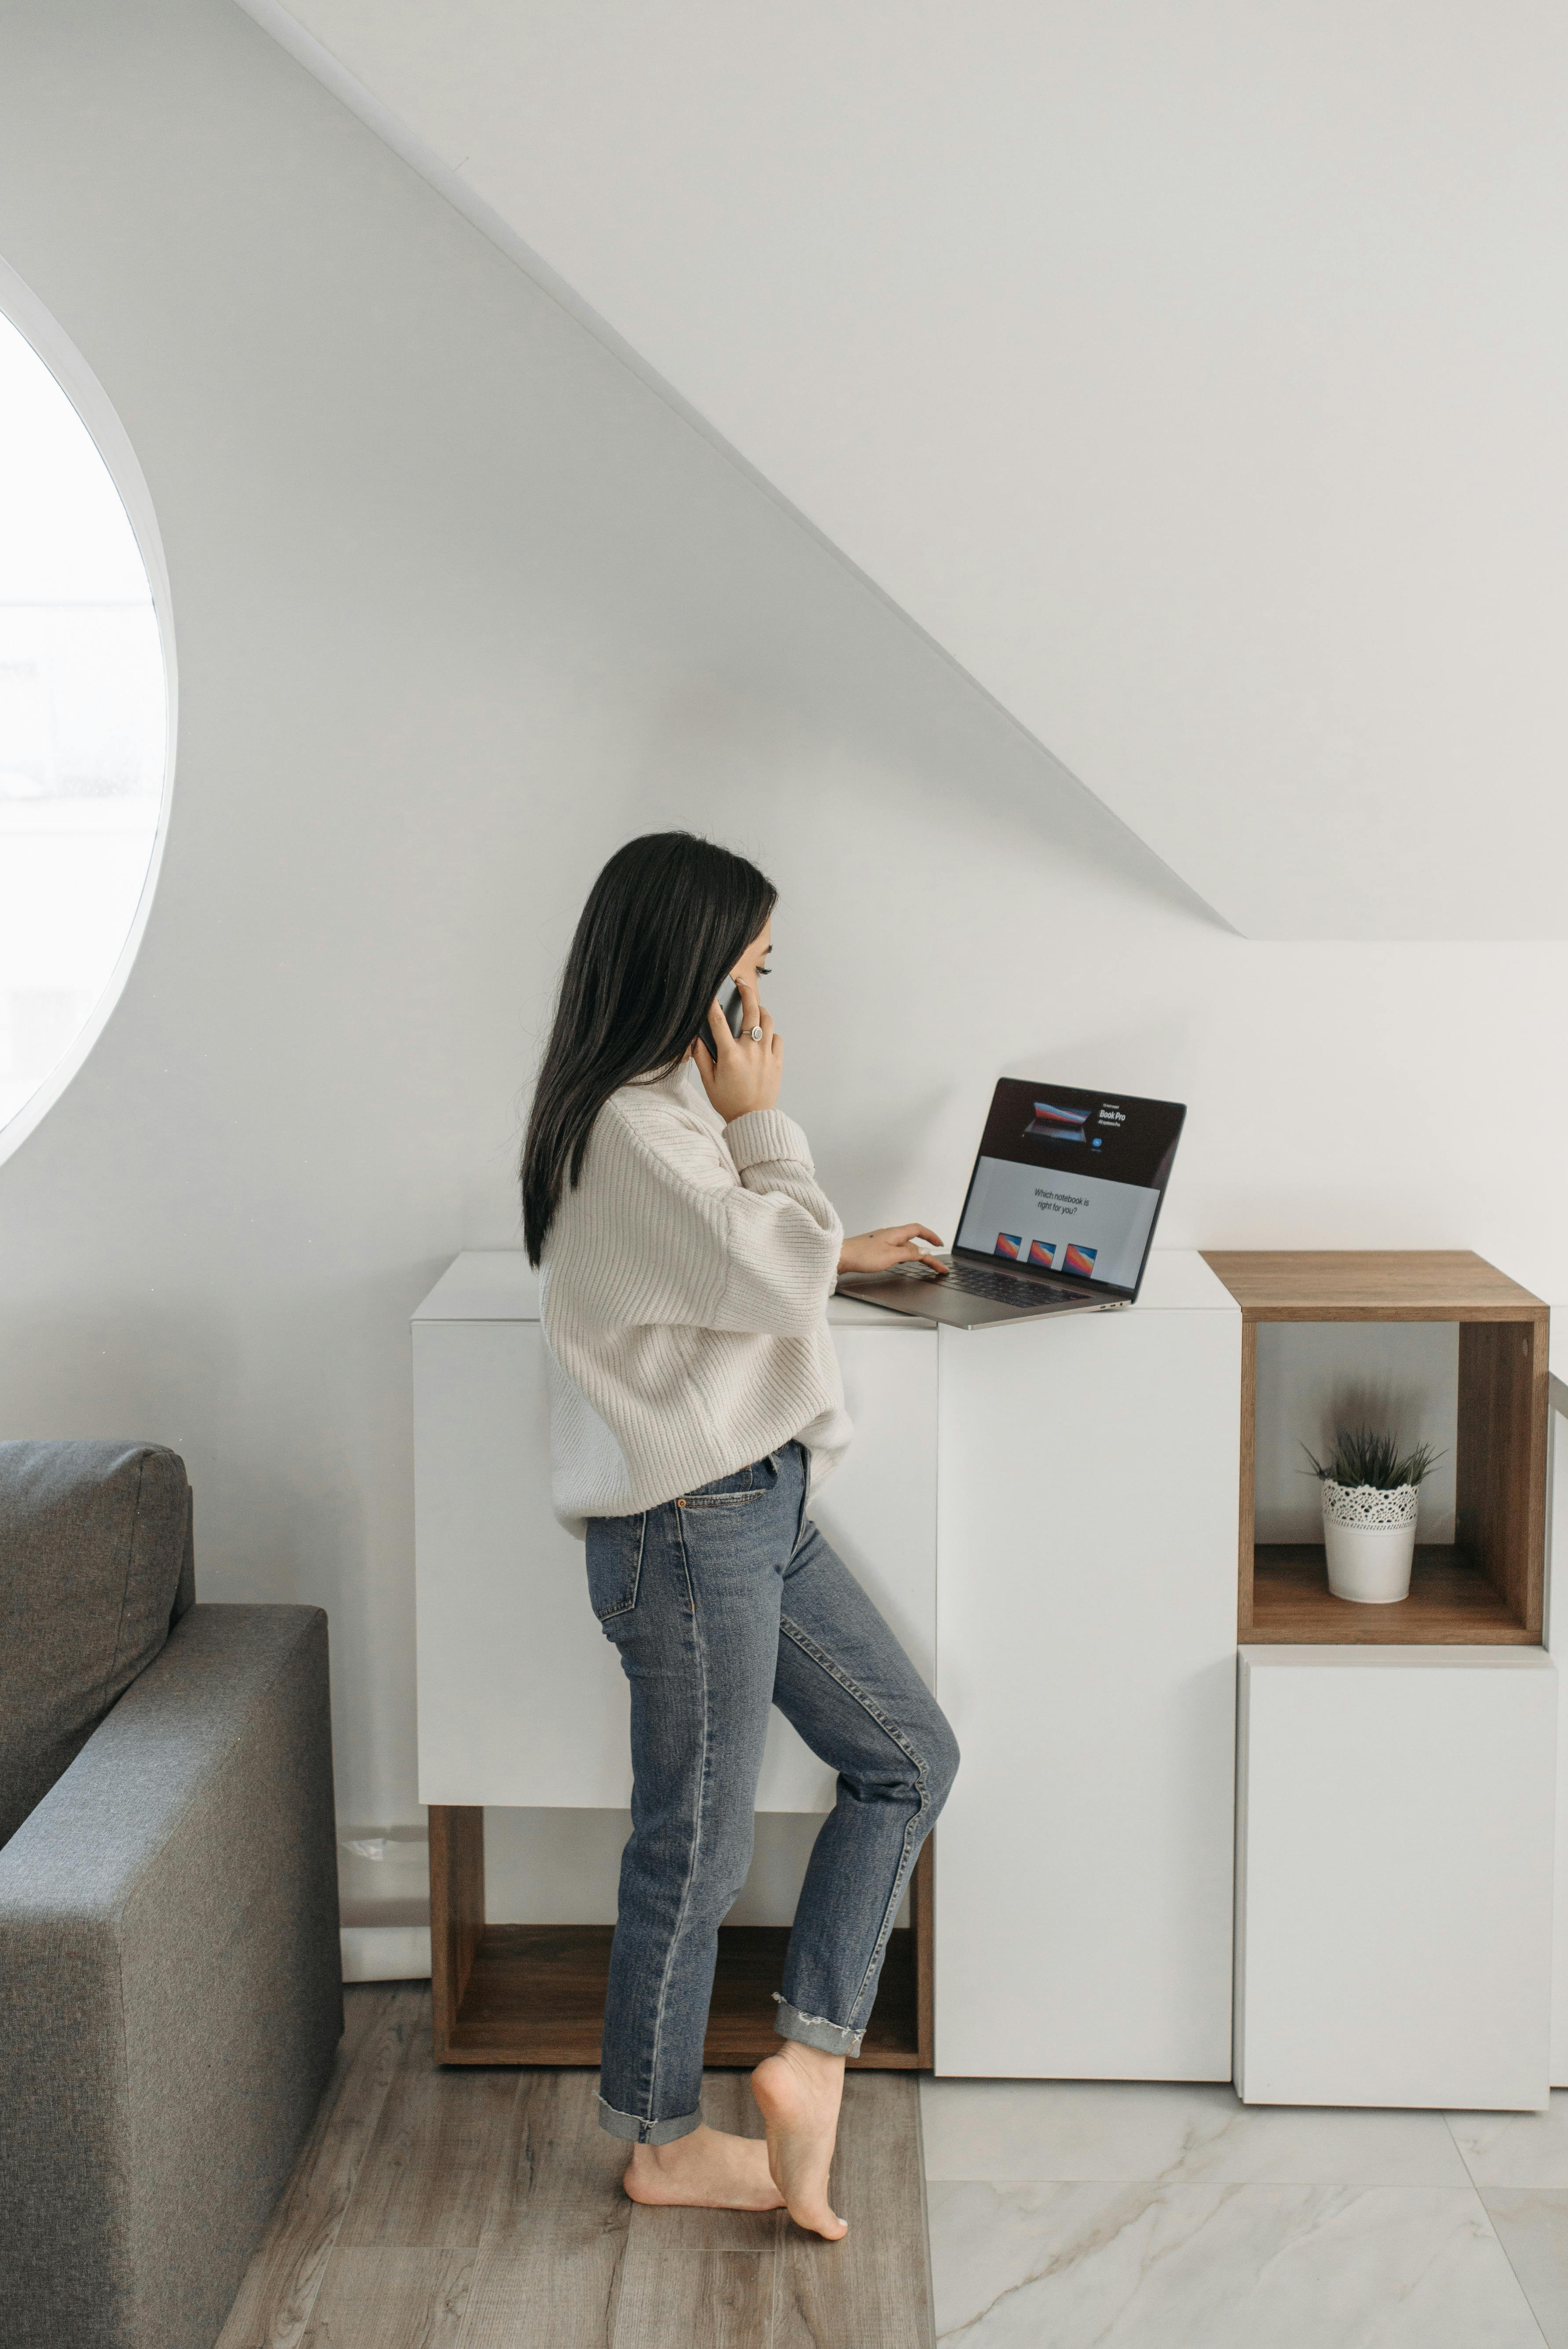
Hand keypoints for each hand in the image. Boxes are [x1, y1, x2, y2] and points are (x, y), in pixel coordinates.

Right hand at [693, 971, 781, 1121]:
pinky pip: (776, 1037)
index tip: (711, 990)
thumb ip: (701, 1057)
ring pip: (767, 1020)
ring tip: (754, 1008)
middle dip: (746, 991)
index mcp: (730, 1055)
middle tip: (741, 983)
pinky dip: (769, 1033)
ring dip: (760, 1010)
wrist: (753, 1120)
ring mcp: (766, 1054)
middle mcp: (750, 1050)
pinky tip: (762, 1035)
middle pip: (751, 1011)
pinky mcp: (778, 1060)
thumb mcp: (708, 1081)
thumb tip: (696, 1037)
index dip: (712, 1002)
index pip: (717, 1021)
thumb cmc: (728, 1102)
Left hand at [837, 1225, 947, 1277]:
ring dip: (917, 1255)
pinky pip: (896, 1250)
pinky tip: (903, 1261)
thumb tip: (924, 1252)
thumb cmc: (861, 1255)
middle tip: (937, 1266)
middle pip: (913, 1242)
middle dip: (927, 1254)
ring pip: (904, 1247)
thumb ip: (908, 1254)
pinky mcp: (875, 1249)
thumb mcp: (890, 1256)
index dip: (931, 1236)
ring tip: (926, 1265)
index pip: (918, 1230)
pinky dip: (905, 1256)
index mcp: (895, 1233)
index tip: (940, 1244)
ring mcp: (882, 1241)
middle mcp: (889, 1235)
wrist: (840, 1257)